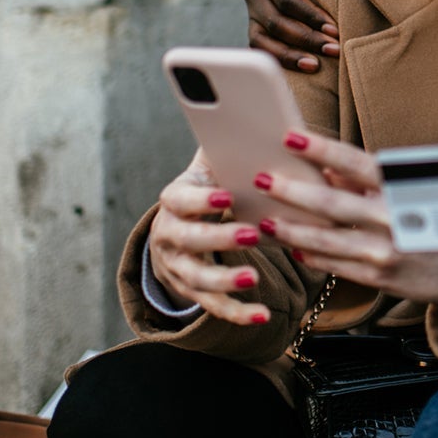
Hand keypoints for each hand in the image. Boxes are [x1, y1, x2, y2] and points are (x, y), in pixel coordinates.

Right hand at [148, 151, 271, 325]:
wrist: (180, 225)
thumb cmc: (209, 185)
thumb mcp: (211, 163)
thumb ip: (230, 144)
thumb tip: (268, 122)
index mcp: (175, 199)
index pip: (179, 198)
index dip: (201, 199)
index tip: (227, 197)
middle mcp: (169, 235)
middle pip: (188, 240)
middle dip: (218, 239)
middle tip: (251, 235)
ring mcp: (178, 267)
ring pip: (197, 279)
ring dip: (225, 281)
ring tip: (255, 279)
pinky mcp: (193, 291)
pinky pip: (214, 307)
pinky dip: (238, 314)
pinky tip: (264, 315)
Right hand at [244, 0, 333, 71]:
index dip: (309, 15)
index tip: (333, 28)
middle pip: (275, 22)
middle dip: (306, 38)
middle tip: (334, 49)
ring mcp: (251, 13)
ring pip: (263, 41)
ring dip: (292, 55)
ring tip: (317, 65)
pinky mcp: (255, 29)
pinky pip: (261, 50)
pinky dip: (280, 61)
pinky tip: (303, 67)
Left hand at [257, 132, 437, 323]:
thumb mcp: (424, 189)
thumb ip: (375, 181)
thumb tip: (331, 170)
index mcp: (405, 189)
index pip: (355, 163)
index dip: (321, 150)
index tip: (291, 137)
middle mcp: (394, 219)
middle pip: (331, 202)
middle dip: (291, 190)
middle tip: (261, 177)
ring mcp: (386, 253)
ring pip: (325, 240)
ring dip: (291, 229)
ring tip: (264, 220)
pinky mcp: (383, 279)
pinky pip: (337, 268)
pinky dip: (313, 258)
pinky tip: (294, 250)